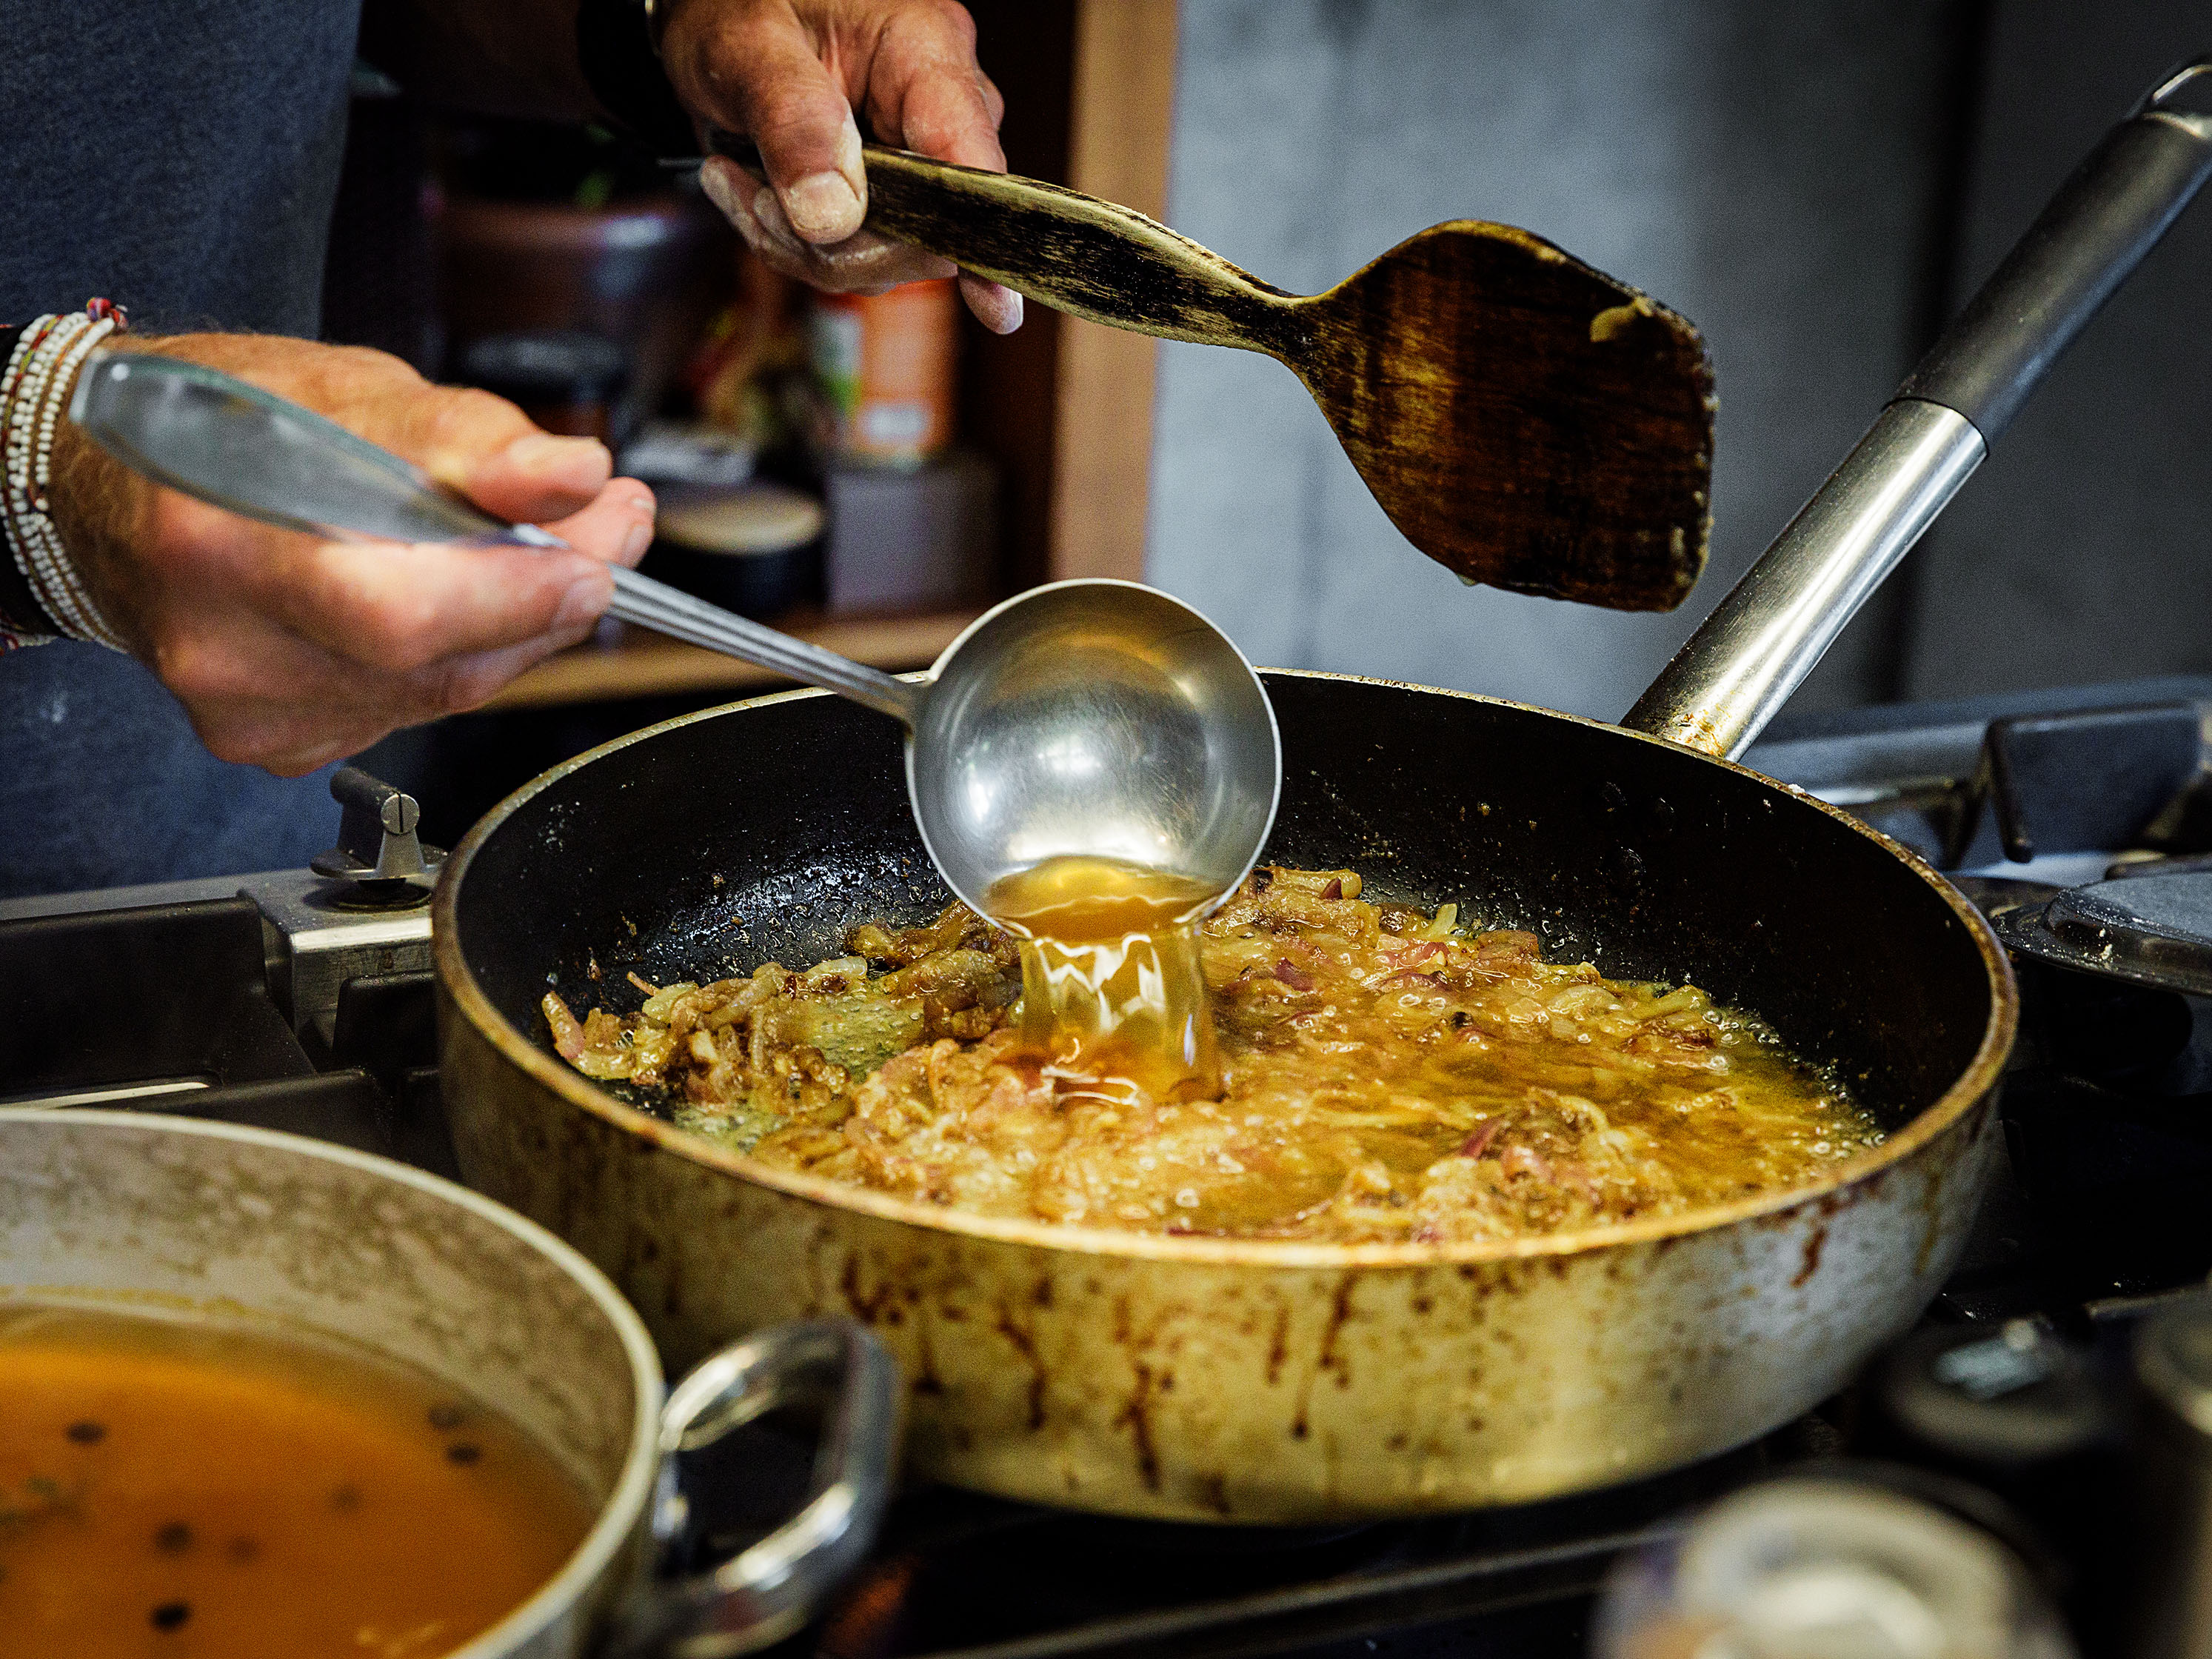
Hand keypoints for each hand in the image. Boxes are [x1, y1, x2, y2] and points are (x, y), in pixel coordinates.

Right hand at [48, 333, 654, 775]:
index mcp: (223, 541)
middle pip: (437, 662)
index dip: (516, 594)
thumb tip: (577, 477)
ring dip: (509, 625)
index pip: (401, 612)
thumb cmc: (223, 421)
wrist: (115, 490)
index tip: (598, 553)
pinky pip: (409, 709)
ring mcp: (248, 708)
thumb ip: (474, 441)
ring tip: (535, 549)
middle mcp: (226, 648)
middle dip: (543, 598)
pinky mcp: (275, 743)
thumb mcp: (349, 391)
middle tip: (602, 534)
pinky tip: (438, 599)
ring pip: (441, 692)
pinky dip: (450, 655)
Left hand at [663, 0, 1022, 332]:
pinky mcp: (899, 197)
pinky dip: (804, 246)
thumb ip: (792, 123)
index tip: (994, 304)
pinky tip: (761, 199)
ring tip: (746, 187)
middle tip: (754, 201)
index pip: (970, 158)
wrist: (720, 20)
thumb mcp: (744, 49)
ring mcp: (925, 159)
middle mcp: (941, 107)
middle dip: (834, 243)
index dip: (979, 237)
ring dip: (807, 247)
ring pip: (893, 256)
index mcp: (923, 49)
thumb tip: (835, 219)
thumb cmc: (735, 11)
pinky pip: (866, 256)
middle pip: (929, 229)